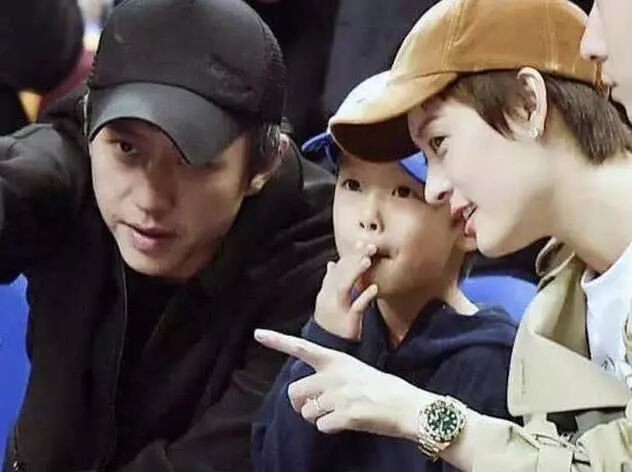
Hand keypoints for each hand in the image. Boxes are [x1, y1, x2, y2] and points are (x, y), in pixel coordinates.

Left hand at [254, 329, 436, 438]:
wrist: (405, 405)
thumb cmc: (380, 387)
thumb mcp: (354, 370)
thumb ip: (329, 375)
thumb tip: (307, 393)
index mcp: (336, 359)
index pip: (302, 347)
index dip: (278, 341)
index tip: (257, 333)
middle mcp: (333, 375)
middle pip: (294, 392)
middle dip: (299, 404)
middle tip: (311, 407)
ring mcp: (338, 395)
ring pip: (306, 412)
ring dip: (317, 417)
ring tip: (338, 413)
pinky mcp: (344, 416)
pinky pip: (321, 427)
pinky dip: (331, 428)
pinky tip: (346, 422)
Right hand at [314, 242, 378, 339]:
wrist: (327, 348)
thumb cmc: (331, 322)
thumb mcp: (328, 301)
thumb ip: (331, 282)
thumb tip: (331, 263)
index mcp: (326, 292)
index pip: (338, 268)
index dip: (349, 255)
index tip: (361, 241)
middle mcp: (329, 298)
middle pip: (341, 273)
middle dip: (354, 258)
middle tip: (370, 245)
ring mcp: (337, 310)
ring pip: (344, 287)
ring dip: (355, 272)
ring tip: (368, 260)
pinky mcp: (347, 323)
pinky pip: (355, 309)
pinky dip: (364, 297)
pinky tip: (375, 288)